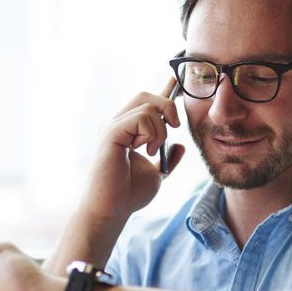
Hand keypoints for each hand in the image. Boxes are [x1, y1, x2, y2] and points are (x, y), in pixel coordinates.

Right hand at [80, 79, 185, 221]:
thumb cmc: (129, 195)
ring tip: (152, 151)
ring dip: (160, 131)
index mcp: (127, 131)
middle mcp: (117, 125)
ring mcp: (112, 128)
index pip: (145, 103)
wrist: (112, 210)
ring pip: (147, 107)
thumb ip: (168, 160)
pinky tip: (145, 150)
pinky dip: (151, 134)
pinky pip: (140, 118)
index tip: (176, 80)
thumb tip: (181, 146)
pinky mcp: (110, 133)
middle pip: (145, 96)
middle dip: (167, 106)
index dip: (162, 91)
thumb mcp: (157, 175)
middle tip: (174, 129)